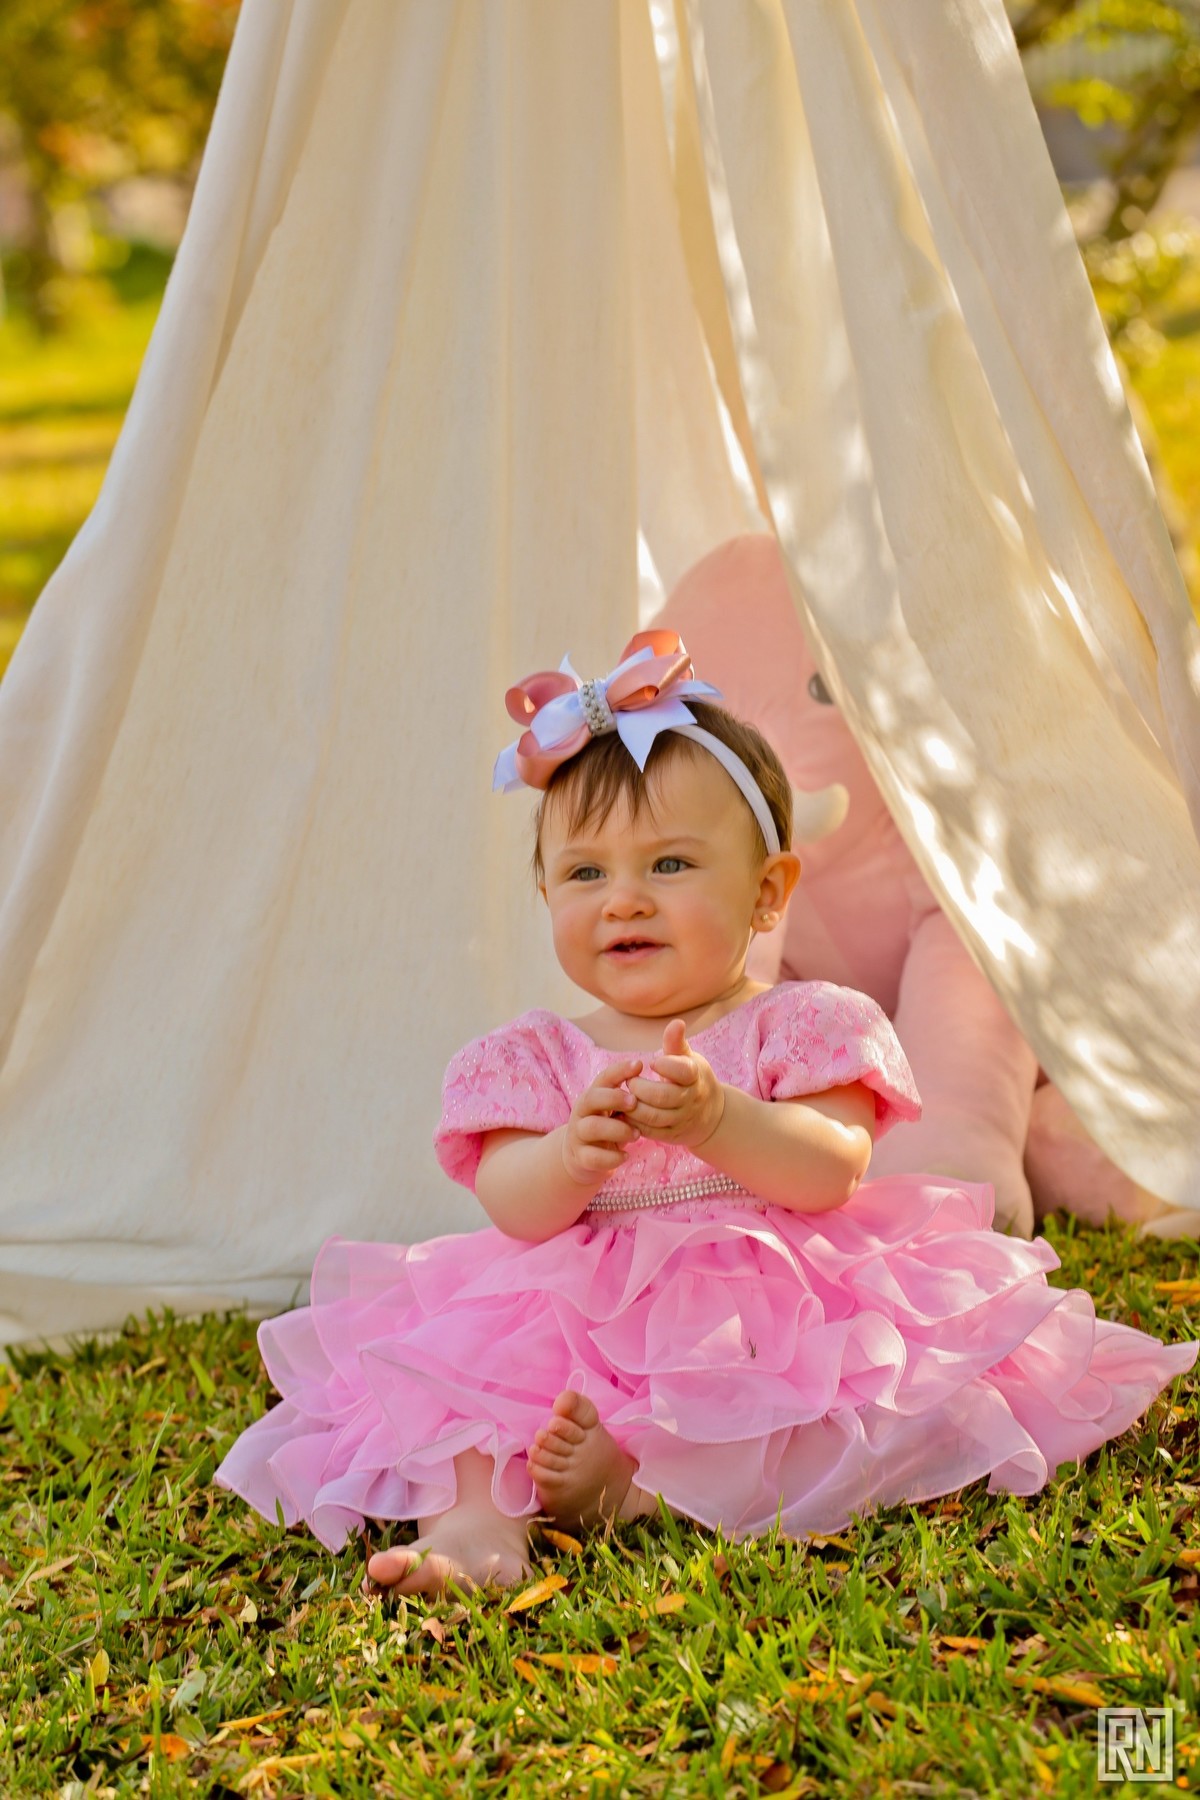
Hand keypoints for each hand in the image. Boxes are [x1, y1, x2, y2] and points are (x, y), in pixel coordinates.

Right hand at [561, 1056, 642, 1185]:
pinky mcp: (581, 1157)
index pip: (603, 1078)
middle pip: (591, 1097)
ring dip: (617, 1129)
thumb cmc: (607, 1127)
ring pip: (592, 1127)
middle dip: (614, 1098)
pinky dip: (611, 1157)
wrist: (583, 1159)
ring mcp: (579, 1135)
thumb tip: (651, 1075)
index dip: (620, 1070)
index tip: (640, 1065)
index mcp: (593, 1096)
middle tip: (635, 1103)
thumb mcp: (615, 1110)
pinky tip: (626, 1156)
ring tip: (636, 1135)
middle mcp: (582, 1112)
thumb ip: (628, 1095)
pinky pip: (593, 1157)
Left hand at [623, 1020, 725, 1149]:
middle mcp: (691, 1099)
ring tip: (625, 1096)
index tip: (651, 1062)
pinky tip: (626, 1112)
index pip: (683, 1071)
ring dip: (634, 1107)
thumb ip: (676, 1043)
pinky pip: (650, 1132)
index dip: (665, 1065)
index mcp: (695, 1076)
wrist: (708, 1113)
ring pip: (654, 1116)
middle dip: (640, 1088)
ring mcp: (682, 1119)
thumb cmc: (691, 1079)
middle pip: (663, 1096)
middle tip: (630, 1081)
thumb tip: (676, 1022)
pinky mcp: (672, 1135)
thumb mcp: (687, 1059)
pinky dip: (635, 1122)